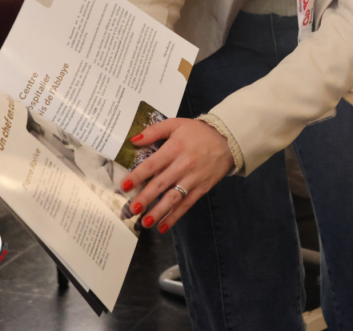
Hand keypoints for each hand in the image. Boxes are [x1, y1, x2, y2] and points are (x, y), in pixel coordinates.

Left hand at [121, 118, 233, 233]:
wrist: (228, 140)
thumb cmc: (199, 132)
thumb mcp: (176, 124)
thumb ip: (154, 131)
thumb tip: (134, 140)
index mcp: (174, 149)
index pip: (152, 164)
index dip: (137, 175)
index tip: (124, 186)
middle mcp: (182, 166)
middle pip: (161, 184)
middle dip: (145, 197)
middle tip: (132, 209)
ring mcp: (192, 179)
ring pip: (173, 198)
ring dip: (158, 211)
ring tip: (145, 222)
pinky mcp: (201, 189)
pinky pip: (186, 205)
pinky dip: (175, 216)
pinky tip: (163, 227)